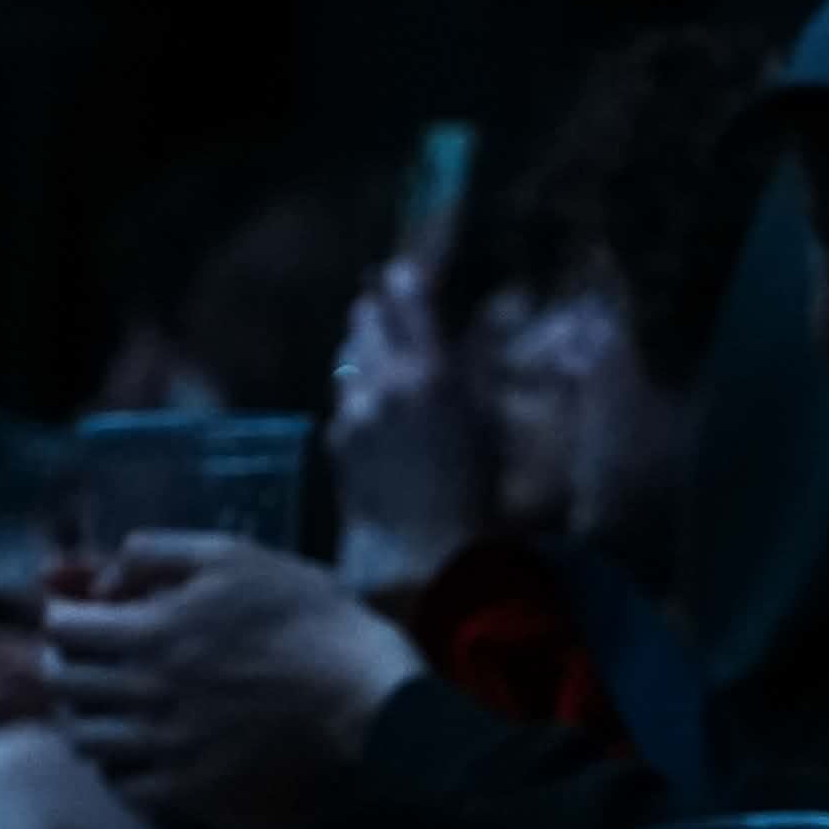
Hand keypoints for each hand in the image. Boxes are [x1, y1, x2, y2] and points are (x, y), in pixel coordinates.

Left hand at [41, 534, 425, 828]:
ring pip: (82, 738)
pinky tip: (141, 750)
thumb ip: (156, 555)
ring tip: (113, 705)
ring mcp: (165, 746)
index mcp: (154, 630)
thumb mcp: (235, 557)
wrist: (366, 701)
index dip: (64, 615)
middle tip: (93, 659)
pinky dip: (118, 767)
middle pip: (61, 684)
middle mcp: (147, 691)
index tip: (83, 616)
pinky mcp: (189, 790)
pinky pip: (121, 786)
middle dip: (68, 663)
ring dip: (88, 716)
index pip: (60, 627)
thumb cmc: (309, 620)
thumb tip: (104, 582)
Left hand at [331, 260, 487, 592]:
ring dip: (363, 346)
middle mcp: (384, 384)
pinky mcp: (337, 442)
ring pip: (348, 356)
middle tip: (387, 302)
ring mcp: (354, 414)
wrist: (430, 557)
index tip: (407, 271)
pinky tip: (372, 403)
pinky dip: (356, 391)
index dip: (407, 279)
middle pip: (367, 319)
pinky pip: (343, 398)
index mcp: (430, 373)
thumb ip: (481, 362)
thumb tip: (489, 316)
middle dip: (379, 308)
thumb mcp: (491, 417)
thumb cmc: (481, 492)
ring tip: (378, 347)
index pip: (408, 298)